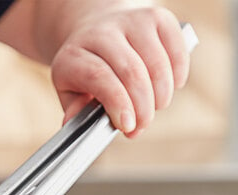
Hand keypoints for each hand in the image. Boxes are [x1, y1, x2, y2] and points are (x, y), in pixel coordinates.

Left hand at [50, 7, 189, 137]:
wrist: (96, 30)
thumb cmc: (84, 70)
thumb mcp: (69, 90)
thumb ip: (74, 108)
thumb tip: (73, 122)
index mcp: (74, 55)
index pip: (99, 78)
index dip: (118, 104)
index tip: (128, 126)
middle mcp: (102, 33)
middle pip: (131, 72)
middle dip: (142, 106)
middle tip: (142, 125)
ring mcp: (132, 21)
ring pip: (156, 63)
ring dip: (160, 94)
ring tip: (154, 108)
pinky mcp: (158, 17)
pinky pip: (176, 50)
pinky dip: (177, 75)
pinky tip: (170, 88)